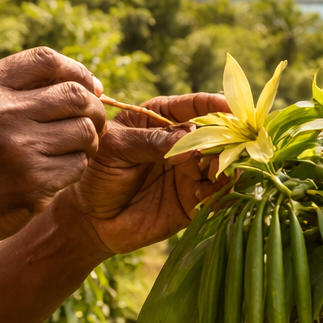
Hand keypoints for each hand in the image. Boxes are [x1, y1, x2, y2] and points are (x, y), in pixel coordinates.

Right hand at [0, 48, 106, 254]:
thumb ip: (8, 86)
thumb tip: (81, 79)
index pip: (46, 60)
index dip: (76, 71)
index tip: (87, 86)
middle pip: (75, 95)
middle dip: (92, 107)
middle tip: (91, 122)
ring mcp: (17, 149)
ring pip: (84, 131)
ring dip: (87, 141)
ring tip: (73, 149)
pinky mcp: (32, 183)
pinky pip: (77, 165)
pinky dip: (74, 168)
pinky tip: (56, 173)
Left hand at [61, 92, 230, 255]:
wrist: (92, 219)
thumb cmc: (97, 174)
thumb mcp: (115, 150)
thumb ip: (149, 142)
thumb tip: (189, 137)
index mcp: (161, 119)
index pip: (193, 105)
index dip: (214, 103)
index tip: (230, 106)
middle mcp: (182, 142)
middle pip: (217, 134)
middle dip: (225, 140)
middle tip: (219, 151)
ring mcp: (190, 170)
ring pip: (223, 163)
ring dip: (226, 166)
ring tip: (213, 174)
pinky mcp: (194, 199)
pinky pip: (219, 192)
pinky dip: (220, 192)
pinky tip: (201, 196)